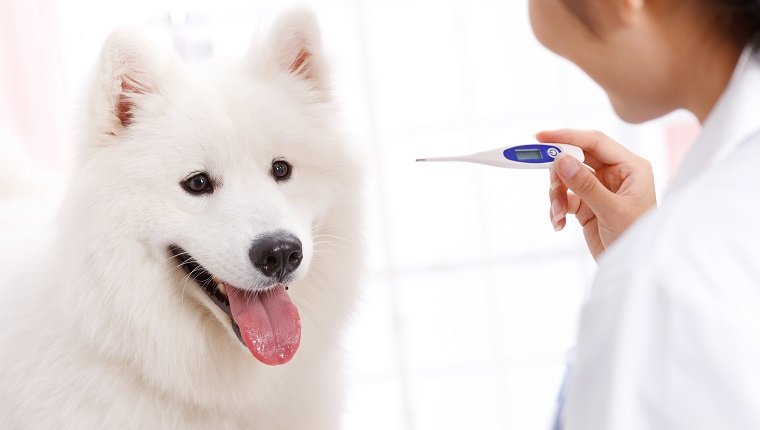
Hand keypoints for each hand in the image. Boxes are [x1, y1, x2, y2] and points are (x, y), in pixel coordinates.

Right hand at [538, 129, 656, 259]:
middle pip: (577, 158)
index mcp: (629, 167)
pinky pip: (564, 197)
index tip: (541, 137)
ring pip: (567, 178)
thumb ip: (585, 185)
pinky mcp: (587, 205)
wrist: (633, 268)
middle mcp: (614, 174)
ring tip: (557, 213)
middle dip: (558, 172)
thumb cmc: (635, 237)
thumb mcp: (611, 211)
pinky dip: (557, 208)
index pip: (595, 142)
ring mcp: (599, 189)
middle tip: (547, 182)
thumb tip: (561, 160)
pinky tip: (559, 223)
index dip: (568, 137)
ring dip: (556, 194)